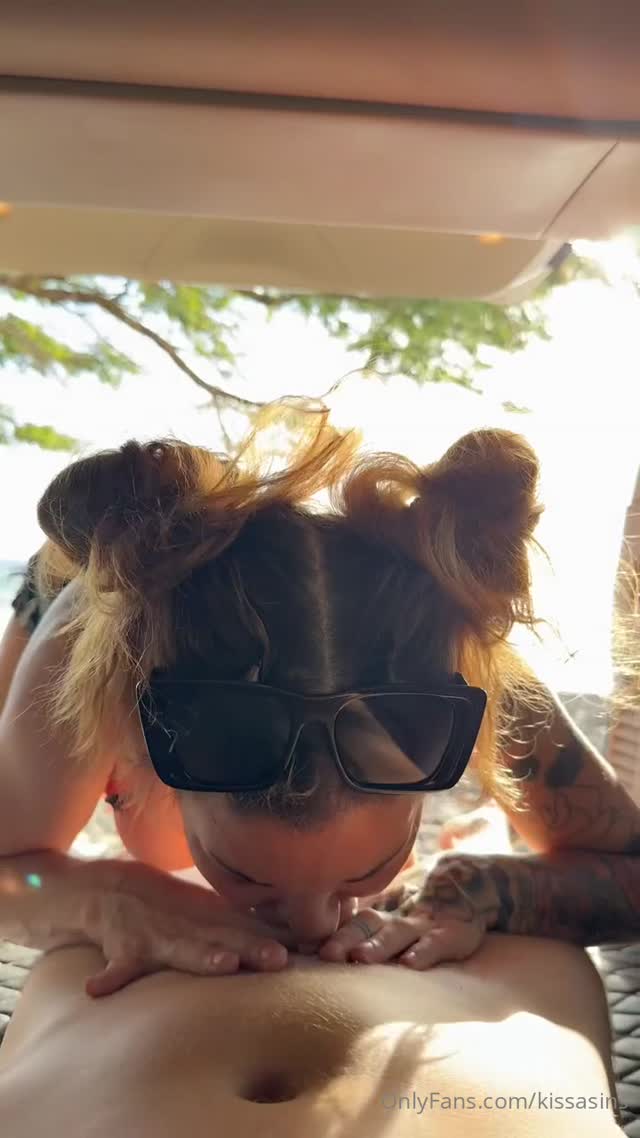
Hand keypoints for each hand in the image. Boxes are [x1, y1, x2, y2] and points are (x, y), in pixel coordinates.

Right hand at [83, 861, 292, 996]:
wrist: (111, 890)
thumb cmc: (170, 912)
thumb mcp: (208, 918)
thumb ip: (246, 933)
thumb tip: (296, 942)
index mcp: (213, 925)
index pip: (254, 932)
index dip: (282, 939)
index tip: (311, 948)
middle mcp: (191, 931)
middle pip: (229, 940)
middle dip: (253, 948)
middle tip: (279, 957)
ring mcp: (159, 939)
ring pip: (184, 951)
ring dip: (203, 957)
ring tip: (225, 964)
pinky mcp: (126, 951)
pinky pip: (118, 969)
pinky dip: (110, 978)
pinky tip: (98, 991)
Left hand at [317, 853, 499, 968]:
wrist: (471, 882)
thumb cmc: (421, 905)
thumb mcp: (393, 909)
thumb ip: (362, 926)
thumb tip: (314, 943)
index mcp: (382, 912)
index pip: (351, 920)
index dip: (330, 933)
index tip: (306, 947)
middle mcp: (398, 917)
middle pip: (368, 925)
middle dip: (346, 940)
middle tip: (326, 954)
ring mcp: (425, 925)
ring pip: (398, 933)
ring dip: (378, 946)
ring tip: (360, 958)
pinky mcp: (452, 934)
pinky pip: (437, 943)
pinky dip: (424, 952)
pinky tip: (411, 963)